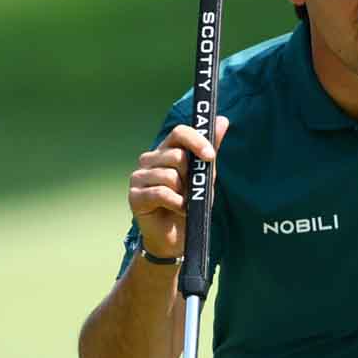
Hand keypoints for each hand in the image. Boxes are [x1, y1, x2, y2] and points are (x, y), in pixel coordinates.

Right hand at [129, 116, 229, 259]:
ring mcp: (139, 177)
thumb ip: (210, 149)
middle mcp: (149, 160)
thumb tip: (222, 119)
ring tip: (183, 203)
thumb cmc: (190, 205)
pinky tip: (177, 210)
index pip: (179, 133)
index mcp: (166, 151)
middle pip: (176, 155)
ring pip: (170, 176)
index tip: (210, 156)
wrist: (177, 238)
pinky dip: (176, 204)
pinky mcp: (134, 196)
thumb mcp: (205, 176)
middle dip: (190, 177)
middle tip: (190, 192)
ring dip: (184, 194)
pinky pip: (161, 193)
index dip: (196, 141)